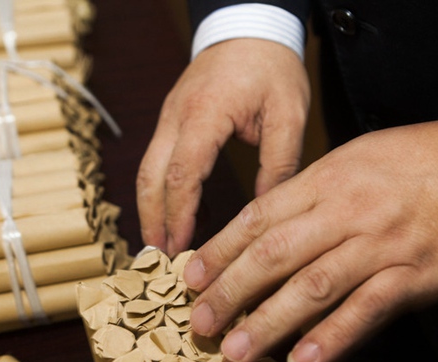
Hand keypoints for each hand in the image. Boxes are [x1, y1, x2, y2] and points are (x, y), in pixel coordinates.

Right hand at [137, 38, 309, 255]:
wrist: (249, 27)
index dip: (179, 214)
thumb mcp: (289, 113)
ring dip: (153, 210)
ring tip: (166, 247)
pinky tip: (187, 217)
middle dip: (152, 220)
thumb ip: (279, 162)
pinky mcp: (172, 122)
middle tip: (160, 258)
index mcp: (205, 114)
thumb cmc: (272, 67)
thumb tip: (267, 211)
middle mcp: (177, 117)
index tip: (180, 247)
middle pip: (150, 176)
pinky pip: (160, 162)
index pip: (184, 173)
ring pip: (148, 171)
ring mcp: (169, 118)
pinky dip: (165, 193)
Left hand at [182, 120, 437, 361]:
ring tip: (235, 352)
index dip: (220, 252)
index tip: (190, 281)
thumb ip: (306, 195)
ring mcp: (379, 245)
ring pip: (312, 286)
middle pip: (275, 255)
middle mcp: (346, 211)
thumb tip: (256, 233)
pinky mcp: (411, 277)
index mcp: (325, 180)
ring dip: (268, 322)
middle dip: (231, 292)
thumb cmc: (409, 166)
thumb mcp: (351, 160)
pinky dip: (331, 339)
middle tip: (199, 325)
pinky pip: (364, 310)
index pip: (258, 219)